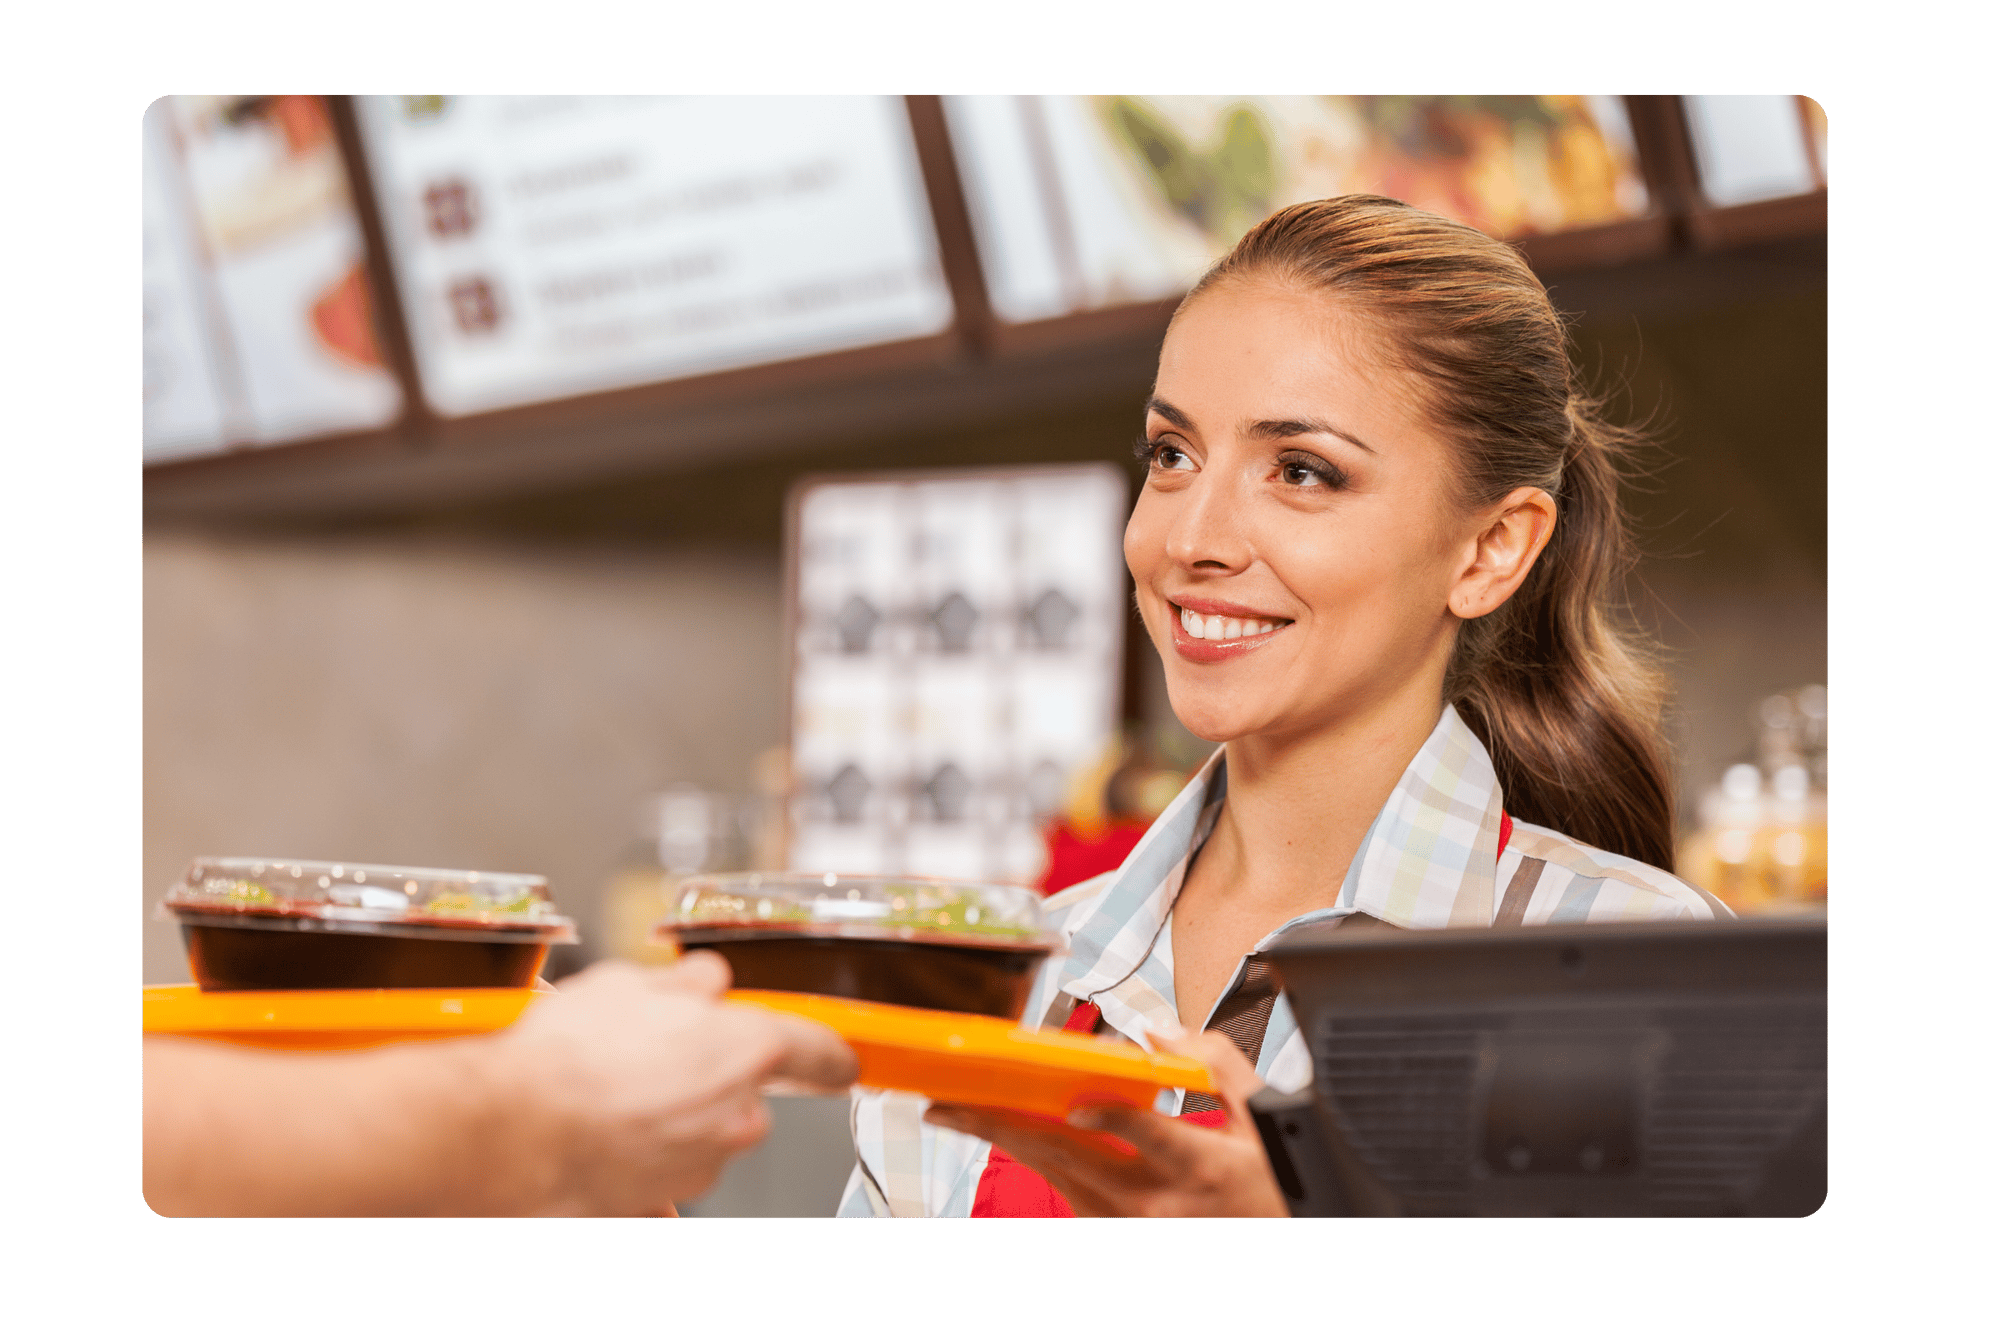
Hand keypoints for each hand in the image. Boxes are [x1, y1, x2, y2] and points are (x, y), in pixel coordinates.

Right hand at [488, 953, 857, 1216]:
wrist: (512, 1125)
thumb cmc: (570, 1053)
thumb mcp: (630, 982)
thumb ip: (685, 983)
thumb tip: (702, 983)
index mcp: (747, 1050)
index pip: (820, 1051)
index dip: (831, 1053)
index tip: (841, 1061)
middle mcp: (737, 1115)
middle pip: (745, 1090)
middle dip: (708, 1071)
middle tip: (650, 1048)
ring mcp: (701, 1164)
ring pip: (704, 1130)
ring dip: (672, 1112)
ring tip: (611, 1086)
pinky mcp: (661, 1199)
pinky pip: (663, 1177)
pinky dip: (644, 1162)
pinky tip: (609, 1143)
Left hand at [924, 1024, 1289, 1217]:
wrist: (1270, 1249)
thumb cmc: (1269, 1193)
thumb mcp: (1266, 1123)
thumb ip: (1216, 1067)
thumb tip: (1161, 1032)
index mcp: (1197, 1167)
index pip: (1144, 1137)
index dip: (1109, 1119)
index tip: (1075, 1104)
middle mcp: (1155, 1202)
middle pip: (1067, 1159)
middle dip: (1003, 1128)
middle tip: (951, 1105)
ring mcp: (1130, 1225)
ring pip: (1054, 1176)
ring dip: (1007, 1142)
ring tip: (961, 1113)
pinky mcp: (1115, 1233)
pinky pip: (1066, 1191)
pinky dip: (1037, 1159)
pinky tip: (1010, 1133)